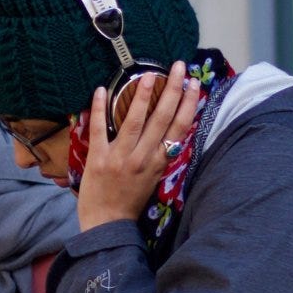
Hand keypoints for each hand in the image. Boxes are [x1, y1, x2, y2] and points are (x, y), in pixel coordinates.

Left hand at [77, 62, 199, 231]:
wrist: (107, 225)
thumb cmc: (130, 202)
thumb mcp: (153, 179)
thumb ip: (159, 155)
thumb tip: (168, 128)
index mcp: (159, 163)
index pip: (179, 128)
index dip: (189, 104)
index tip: (195, 84)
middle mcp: (143, 158)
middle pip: (162, 119)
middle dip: (172, 90)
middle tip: (179, 67)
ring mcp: (120, 158)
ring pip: (134, 121)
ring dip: (142, 96)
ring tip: (149, 74)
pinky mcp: (98, 159)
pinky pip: (99, 130)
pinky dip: (98, 109)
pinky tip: (99, 90)